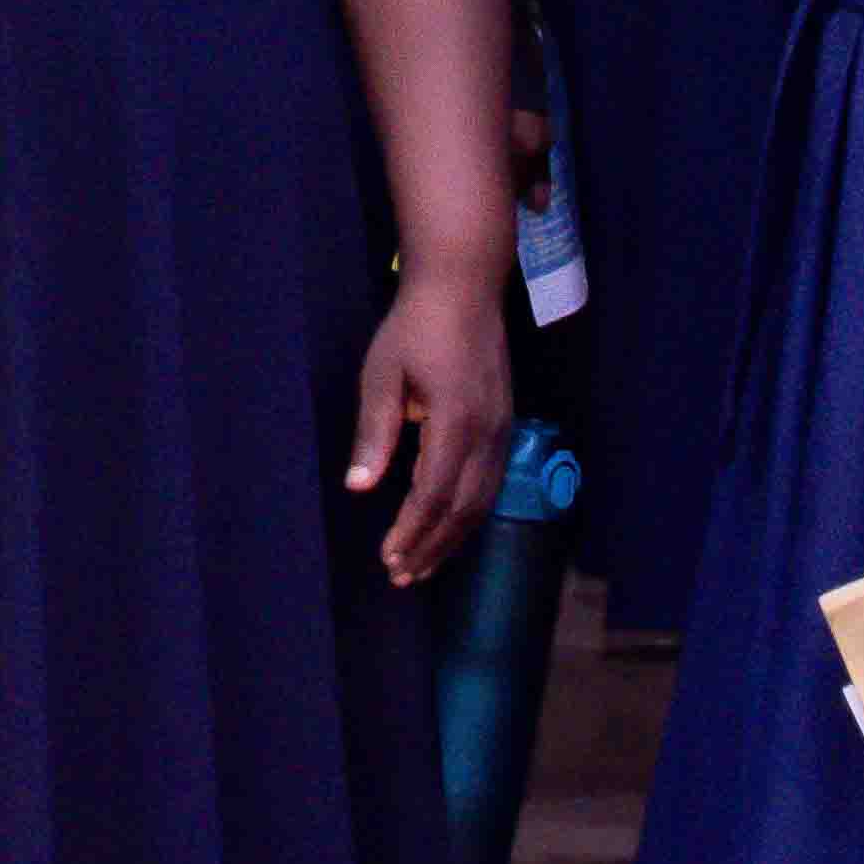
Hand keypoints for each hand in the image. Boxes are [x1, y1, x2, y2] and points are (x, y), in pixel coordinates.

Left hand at [349, 265, 516, 591]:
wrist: (463, 287)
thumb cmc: (414, 327)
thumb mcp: (382, 375)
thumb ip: (374, 434)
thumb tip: (359, 487)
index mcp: (454, 421)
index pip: (434, 494)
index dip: (412, 532)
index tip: (389, 559)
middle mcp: (487, 433)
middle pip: (463, 508)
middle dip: (432, 546)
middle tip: (402, 576)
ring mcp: (502, 430)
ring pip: (483, 501)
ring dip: (453, 537)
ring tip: (423, 564)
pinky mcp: (505, 424)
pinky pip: (491, 483)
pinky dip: (469, 514)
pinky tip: (450, 527)